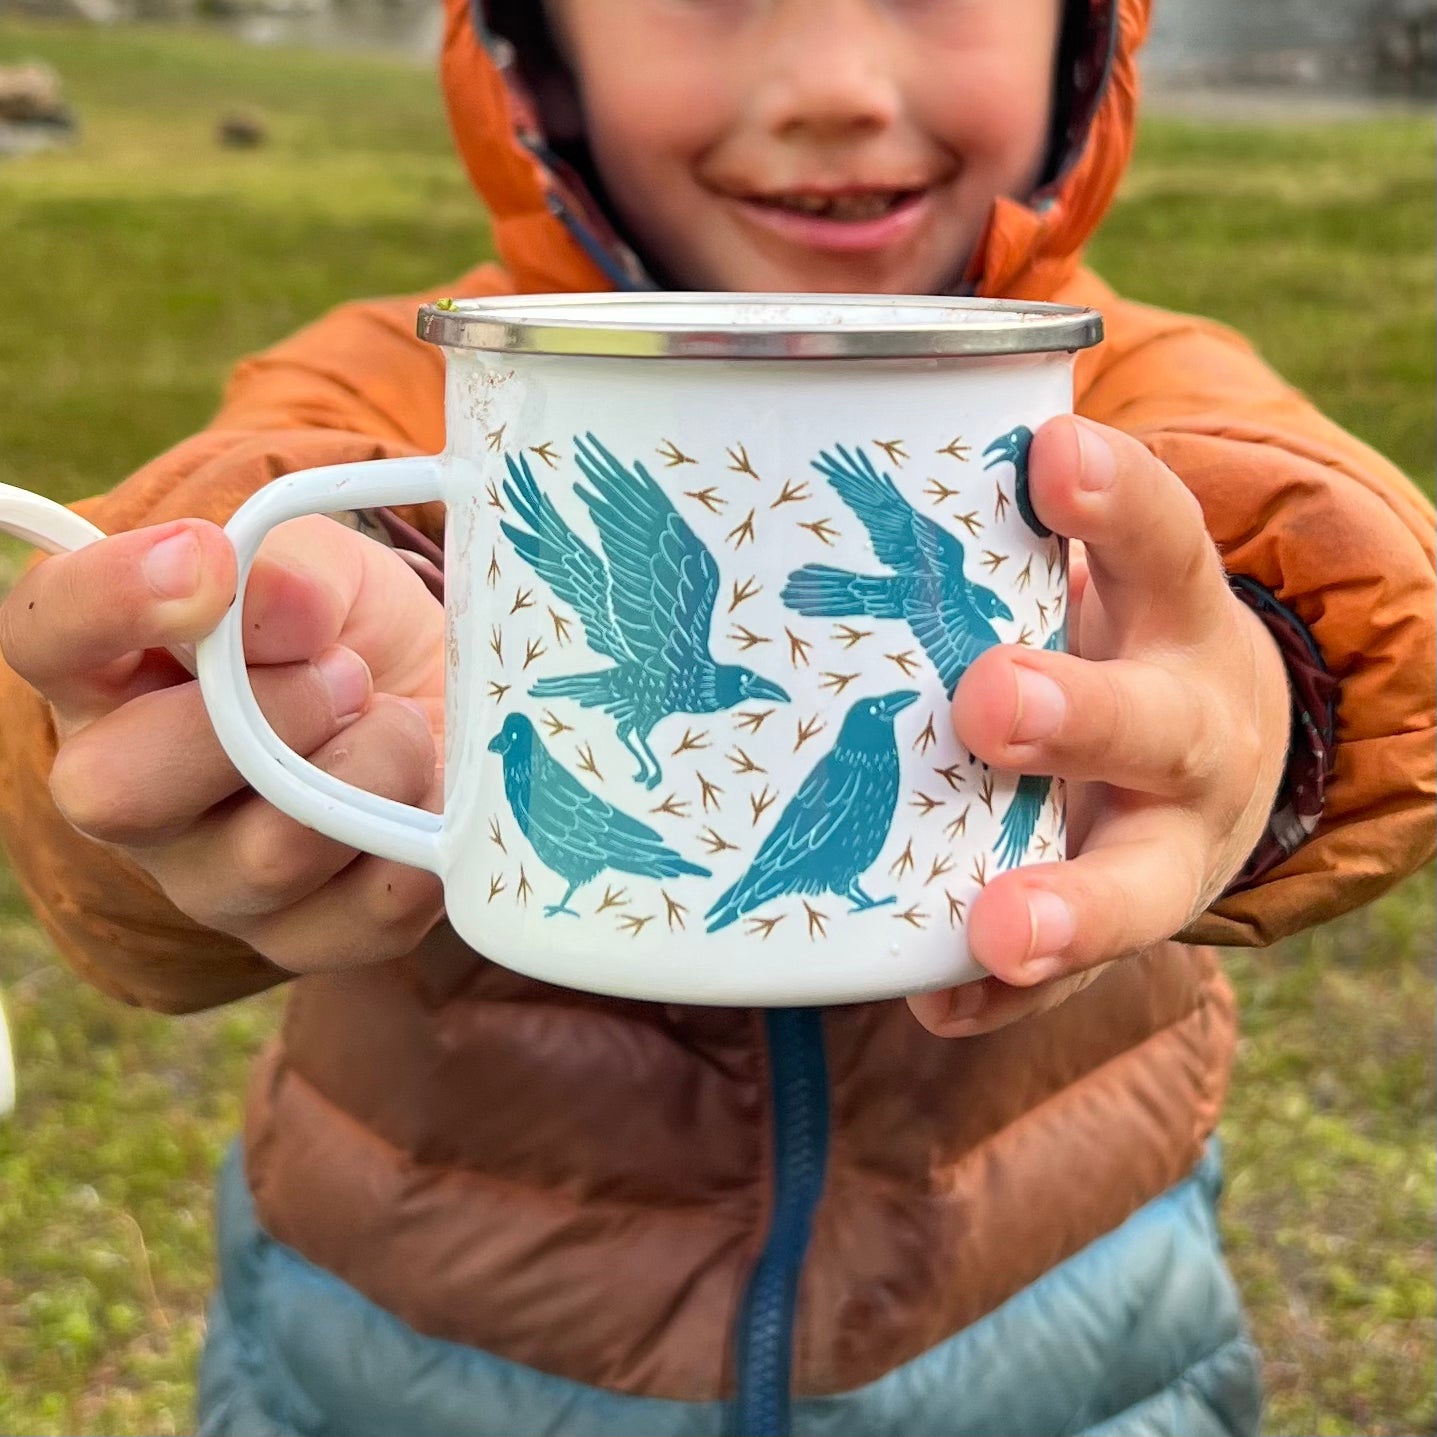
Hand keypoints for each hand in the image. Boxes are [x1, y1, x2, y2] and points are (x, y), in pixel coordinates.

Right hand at [0, 514, 445, 971]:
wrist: (440, 709)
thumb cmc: (348, 634)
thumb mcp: (322, 571)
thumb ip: (287, 570)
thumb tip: (283, 607)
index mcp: (109, 675)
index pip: (45, 637)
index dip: (108, 598)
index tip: (206, 556)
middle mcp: (133, 790)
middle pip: (118, 790)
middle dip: (263, 716)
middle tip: (345, 673)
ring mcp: (211, 879)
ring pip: (268, 858)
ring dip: (368, 770)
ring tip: (400, 726)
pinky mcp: (303, 937)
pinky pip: (361, 919)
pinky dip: (417, 849)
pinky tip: (428, 800)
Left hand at [908, 416, 1289, 1037]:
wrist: (1219, 752)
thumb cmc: (1113, 638)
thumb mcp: (1099, 570)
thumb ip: (993, 525)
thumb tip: (805, 426)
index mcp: (1174, 617)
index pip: (1162, 543)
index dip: (1115, 502)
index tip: (1052, 456)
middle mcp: (1185, 729)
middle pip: (1152, 723)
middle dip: (1077, 713)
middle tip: (990, 701)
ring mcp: (1166, 842)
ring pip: (1137, 882)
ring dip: (1066, 906)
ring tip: (997, 928)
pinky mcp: (1124, 922)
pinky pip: (1067, 979)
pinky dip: (1003, 994)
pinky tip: (939, 1002)